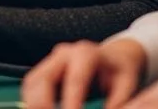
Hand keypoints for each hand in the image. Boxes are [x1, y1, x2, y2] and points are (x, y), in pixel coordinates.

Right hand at [22, 39, 145, 108]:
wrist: (113, 56)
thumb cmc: (119, 70)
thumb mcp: (127, 84)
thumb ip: (117, 102)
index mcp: (86, 53)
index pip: (75, 80)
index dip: (71, 102)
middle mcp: (64, 53)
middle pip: (44, 78)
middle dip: (43, 103)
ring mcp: (51, 59)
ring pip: (33, 81)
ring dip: (34, 103)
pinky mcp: (44, 68)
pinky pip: (31, 85)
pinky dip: (32, 102)